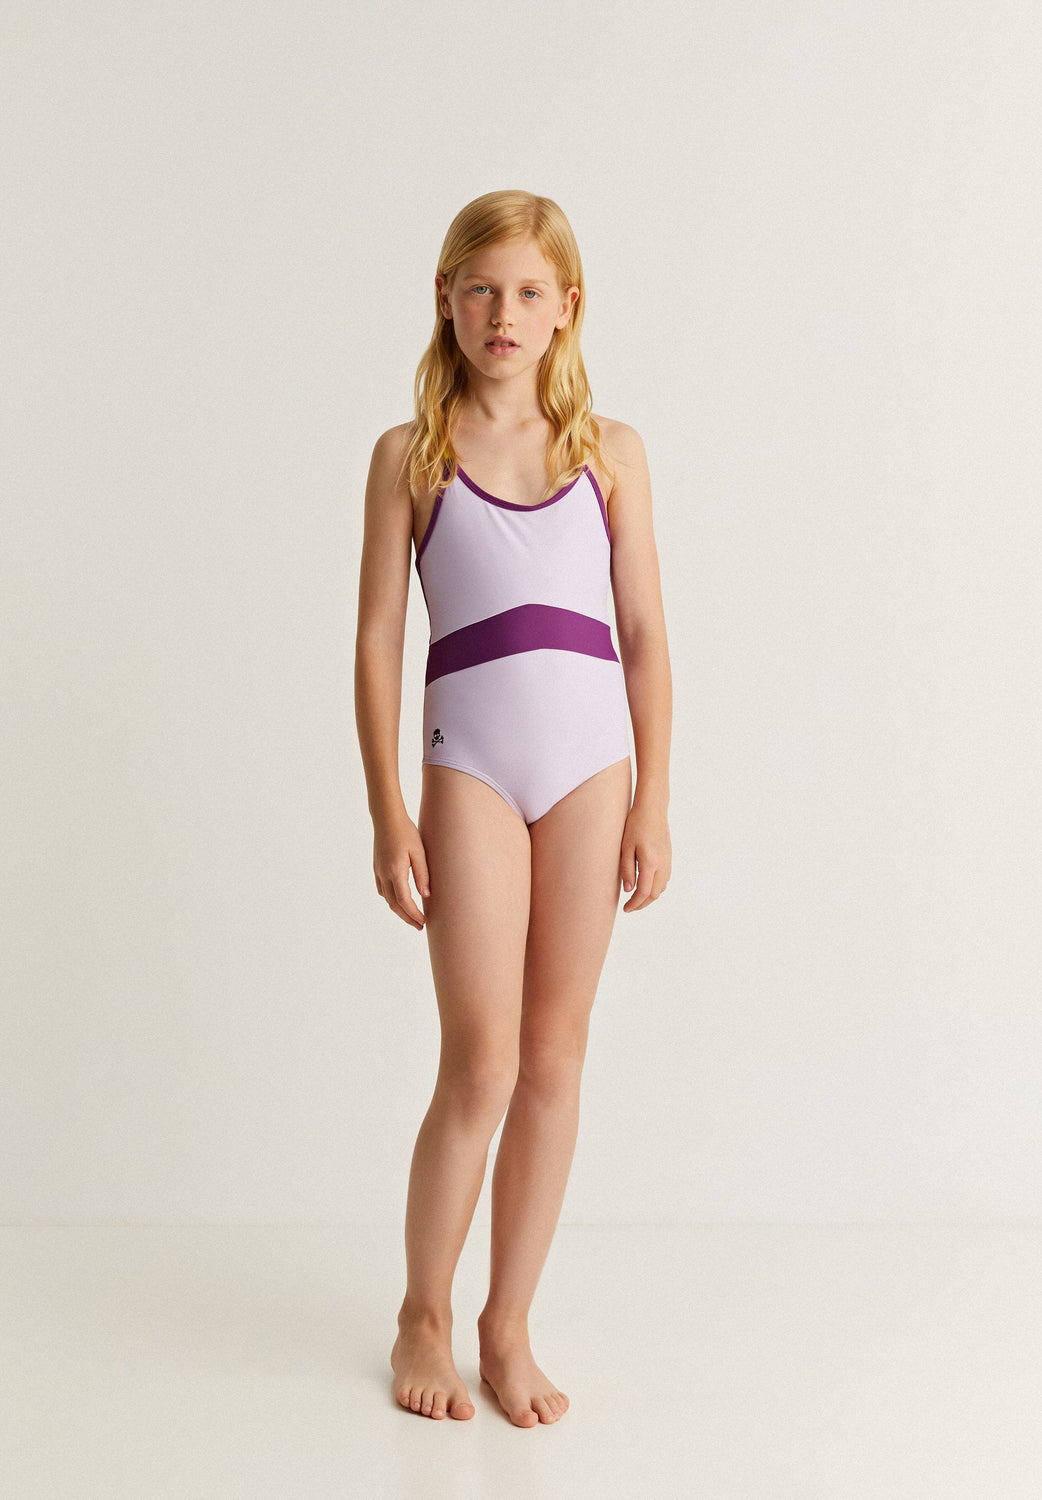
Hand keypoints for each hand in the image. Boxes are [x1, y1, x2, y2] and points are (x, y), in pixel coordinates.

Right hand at [373, 813, 430, 929]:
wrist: (386, 818)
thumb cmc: (406, 832)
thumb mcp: (419, 852)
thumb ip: (422, 875)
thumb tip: (426, 895)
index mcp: (395, 871)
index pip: (404, 901)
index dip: (413, 914)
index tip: (423, 922)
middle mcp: (384, 874)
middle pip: (394, 904)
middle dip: (407, 917)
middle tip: (419, 925)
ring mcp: (378, 871)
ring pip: (387, 898)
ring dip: (398, 910)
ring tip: (411, 916)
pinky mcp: (377, 868)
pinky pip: (382, 889)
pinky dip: (391, 899)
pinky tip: (399, 899)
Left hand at [619, 800, 670, 912]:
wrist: (653, 809)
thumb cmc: (636, 825)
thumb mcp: (626, 847)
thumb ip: (627, 869)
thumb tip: (628, 890)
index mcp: (650, 862)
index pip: (643, 892)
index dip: (634, 904)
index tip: (625, 909)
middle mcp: (662, 864)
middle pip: (654, 894)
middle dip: (642, 904)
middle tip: (630, 908)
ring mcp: (668, 861)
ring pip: (661, 888)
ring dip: (649, 897)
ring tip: (636, 899)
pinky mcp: (669, 858)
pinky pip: (665, 880)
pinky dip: (656, 888)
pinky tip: (646, 886)